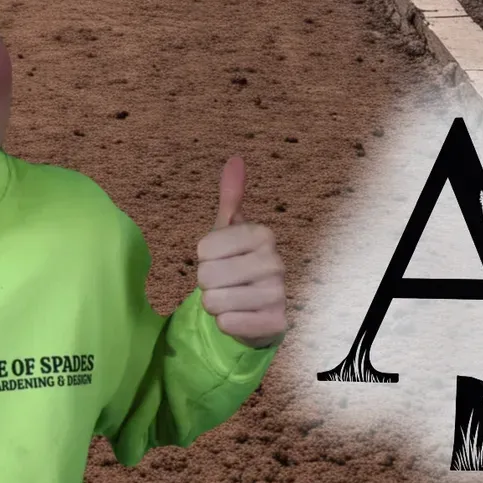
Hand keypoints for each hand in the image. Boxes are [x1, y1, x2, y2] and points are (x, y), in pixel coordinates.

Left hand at [196, 157, 286, 346]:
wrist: (257, 310)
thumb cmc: (237, 263)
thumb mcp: (229, 229)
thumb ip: (231, 196)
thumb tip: (235, 158)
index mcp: (263, 234)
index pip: (204, 249)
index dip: (204, 258)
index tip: (221, 259)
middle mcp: (276, 262)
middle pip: (206, 276)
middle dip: (208, 283)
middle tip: (226, 282)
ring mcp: (279, 295)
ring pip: (214, 302)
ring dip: (216, 304)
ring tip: (233, 298)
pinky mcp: (276, 324)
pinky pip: (227, 323)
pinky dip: (226, 323)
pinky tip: (241, 317)